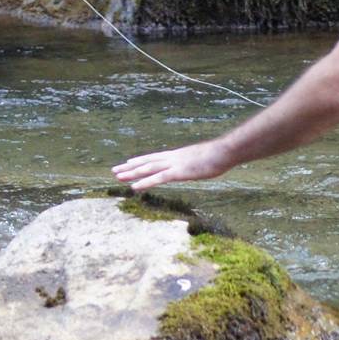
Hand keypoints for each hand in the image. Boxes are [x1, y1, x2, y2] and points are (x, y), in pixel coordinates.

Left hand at [111, 139, 233, 191]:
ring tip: (117, 177)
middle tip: (114, 171)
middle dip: (130, 167)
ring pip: (147, 169)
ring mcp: (174, 165)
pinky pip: (158, 179)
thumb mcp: (201, 160)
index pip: (153, 158)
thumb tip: (192, 166)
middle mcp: (171, 158)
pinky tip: (134, 187)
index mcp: (176, 155)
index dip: (140, 161)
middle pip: (146, 162)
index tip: (127, 163)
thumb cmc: (217, 156)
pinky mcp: (178, 172)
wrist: (223, 152)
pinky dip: (144, 182)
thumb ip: (193, 163)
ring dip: (131, 173)